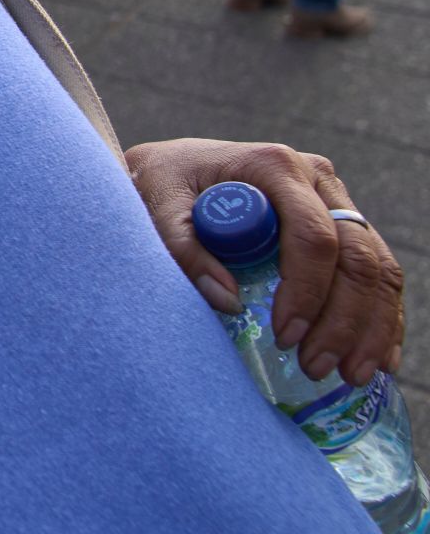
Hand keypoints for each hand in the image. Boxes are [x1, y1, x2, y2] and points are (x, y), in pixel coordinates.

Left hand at [127, 139, 404, 386]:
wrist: (173, 167)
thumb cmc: (162, 182)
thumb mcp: (157, 203)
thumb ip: (183, 246)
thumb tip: (228, 301)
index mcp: (274, 166)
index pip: (312, 236)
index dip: (307, 291)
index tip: (284, 335)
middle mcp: (315, 179)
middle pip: (356, 256)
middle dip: (344, 320)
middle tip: (317, 367)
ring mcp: (335, 202)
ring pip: (378, 268)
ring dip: (372, 327)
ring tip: (350, 374)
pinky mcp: (342, 226)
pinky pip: (380, 273)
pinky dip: (384, 318)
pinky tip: (378, 358)